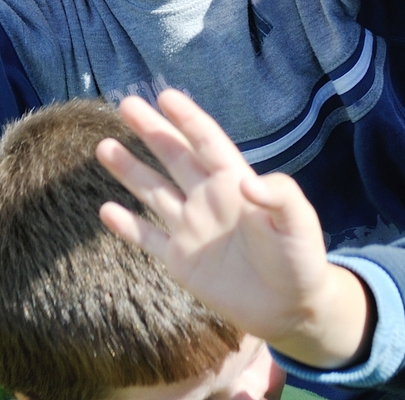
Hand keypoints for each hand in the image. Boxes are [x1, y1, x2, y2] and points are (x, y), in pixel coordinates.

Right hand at [98, 91, 371, 370]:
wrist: (290, 308)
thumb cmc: (300, 258)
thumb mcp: (299, 221)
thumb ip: (279, 195)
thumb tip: (245, 182)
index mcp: (235, 182)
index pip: (207, 142)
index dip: (188, 119)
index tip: (166, 97)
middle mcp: (209, 199)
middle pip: (174, 157)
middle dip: (152, 131)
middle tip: (126, 104)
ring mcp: (192, 228)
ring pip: (154, 192)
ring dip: (131, 170)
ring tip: (104, 147)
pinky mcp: (181, 260)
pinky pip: (148, 238)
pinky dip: (127, 226)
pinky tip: (105, 210)